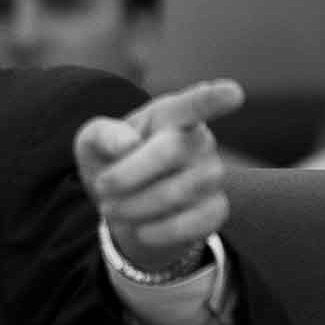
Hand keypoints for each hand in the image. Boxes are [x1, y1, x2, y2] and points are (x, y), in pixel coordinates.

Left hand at [74, 79, 242, 273]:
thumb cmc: (111, 163)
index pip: (196, 103)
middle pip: (170, 151)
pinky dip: (159, 231)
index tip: (233, 93)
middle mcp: (199, 140)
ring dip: (134, 206)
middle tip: (101, 187)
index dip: (214, 98)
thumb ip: (102, 134)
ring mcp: (212, 174)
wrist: (121, 208)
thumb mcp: (92, 144)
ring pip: (177, 191)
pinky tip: (142, 230)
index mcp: (171, 115)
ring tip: (113, 208)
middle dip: (125, 175)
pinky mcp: (216, 209)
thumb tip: (127, 144)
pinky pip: (194, 223)